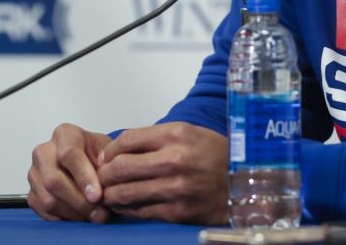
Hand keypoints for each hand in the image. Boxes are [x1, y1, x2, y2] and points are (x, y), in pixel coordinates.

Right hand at [27, 123, 112, 222]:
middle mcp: (44, 151)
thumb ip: (108, 159)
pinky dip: (64, 219)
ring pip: (48, 199)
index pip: (69, 154)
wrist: (87, 160)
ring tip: (95, 217)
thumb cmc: (97, 153)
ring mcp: (34, 173)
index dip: (83, 177)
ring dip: (74, 213)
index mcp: (64, 134)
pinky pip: (43, 212)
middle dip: (79, 201)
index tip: (97, 195)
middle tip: (100, 213)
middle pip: (53, 180)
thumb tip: (104, 173)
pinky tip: (82, 218)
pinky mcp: (32, 193)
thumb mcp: (107, 148)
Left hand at [97, 122, 227, 223]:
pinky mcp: (177, 211)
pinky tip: (125, 206)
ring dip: (111, 194)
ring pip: (125, 193)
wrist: (242, 182)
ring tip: (109, 193)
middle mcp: (175, 160)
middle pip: (121, 167)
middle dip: (105, 174)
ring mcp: (175, 188)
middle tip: (102, 177)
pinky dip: (126, 209)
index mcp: (177, 134)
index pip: (127, 140)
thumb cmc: (215, 155)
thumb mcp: (189, 132)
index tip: (107, 157)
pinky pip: (139, 212)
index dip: (110, 150)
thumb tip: (118, 149)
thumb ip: (154, 137)